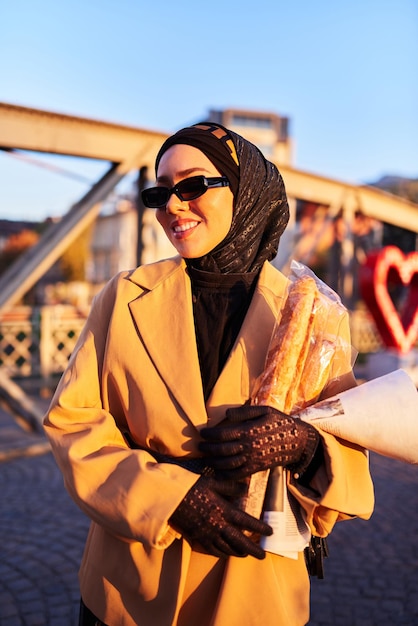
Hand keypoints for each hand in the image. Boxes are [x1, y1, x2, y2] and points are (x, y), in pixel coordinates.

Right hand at [169, 475, 271, 558]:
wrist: (170, 499)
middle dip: (253, 550)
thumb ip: (230, 487)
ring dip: (239, 553)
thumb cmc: (191, 487)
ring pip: (227, 548)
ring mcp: (208, 534)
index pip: (247, 522)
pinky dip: (222, 553)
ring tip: (246, 555)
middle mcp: (218, 525)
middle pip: (240, 542)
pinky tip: (226, 553)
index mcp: (224, 510)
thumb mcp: (212, 482)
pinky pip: (213, 550)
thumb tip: (245, 489)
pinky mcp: (198, 538)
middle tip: (263, 555)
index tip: (270, 532)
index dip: (260, 528)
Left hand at [199, 405, 319, 479]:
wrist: (297, 441)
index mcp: (250, 430)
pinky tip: (217, 472)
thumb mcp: (265, 410)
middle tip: (198, 447)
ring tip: (205, 458)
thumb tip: (226, 413)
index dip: (209, 434)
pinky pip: (238, 474)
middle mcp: (249, 446)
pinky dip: (225, 475)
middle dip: (208, 449)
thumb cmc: (280, 422)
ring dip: (213, 462)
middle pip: (222, 450)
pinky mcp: (256, 468)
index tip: (201, 433)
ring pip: (227, 464)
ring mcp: (253, 459)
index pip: (223, 433)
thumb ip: (245, 411)